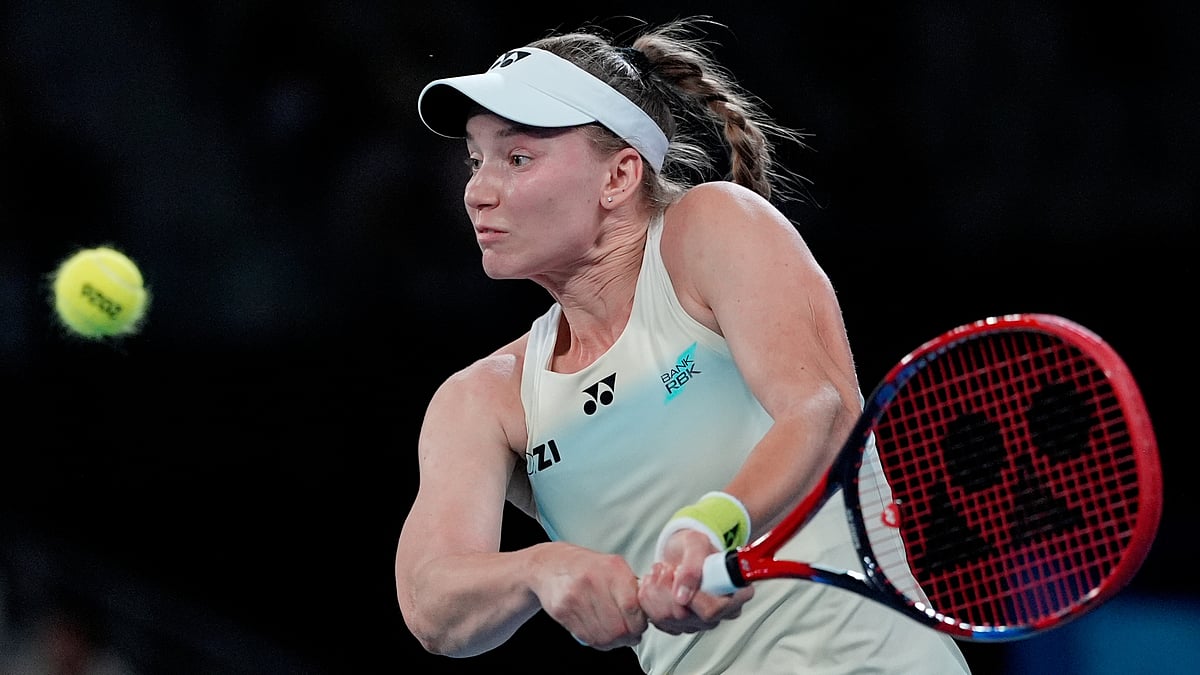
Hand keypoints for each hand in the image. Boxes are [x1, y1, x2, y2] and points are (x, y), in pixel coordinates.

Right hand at [532, 543, 647, 649]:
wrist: (550, 564)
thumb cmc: (588, 567)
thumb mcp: (613, 567)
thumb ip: (631, 588)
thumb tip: (648, 614)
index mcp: (612, 569)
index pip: (632, 607)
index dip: (639, 623)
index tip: (640, 625)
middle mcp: (593, 581)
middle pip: (618, 627)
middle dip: (628, 636)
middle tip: (630, 635)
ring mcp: (575, 597)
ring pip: (603, 636)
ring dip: (614, 642)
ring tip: (616, 635)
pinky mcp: (562, 611)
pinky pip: (587, 637)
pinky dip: (598, 641)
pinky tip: (601, 633)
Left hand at [638, 529, 754, 634]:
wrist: (681, 552)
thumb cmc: (695, 546)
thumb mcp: (696, 543)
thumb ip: (692, 566)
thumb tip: (682, 595)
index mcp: (735, 594)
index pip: (712, 609)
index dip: (691, 594)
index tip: (677, 572)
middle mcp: (720, 613)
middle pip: (685, 616)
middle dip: (666, 587)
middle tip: (667, 568)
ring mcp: (699, 622)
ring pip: (667, 618)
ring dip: (655, 590)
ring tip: (661, 573)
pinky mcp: (679, 625)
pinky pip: (656, 619)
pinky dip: (649, 598)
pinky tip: (656, 585)